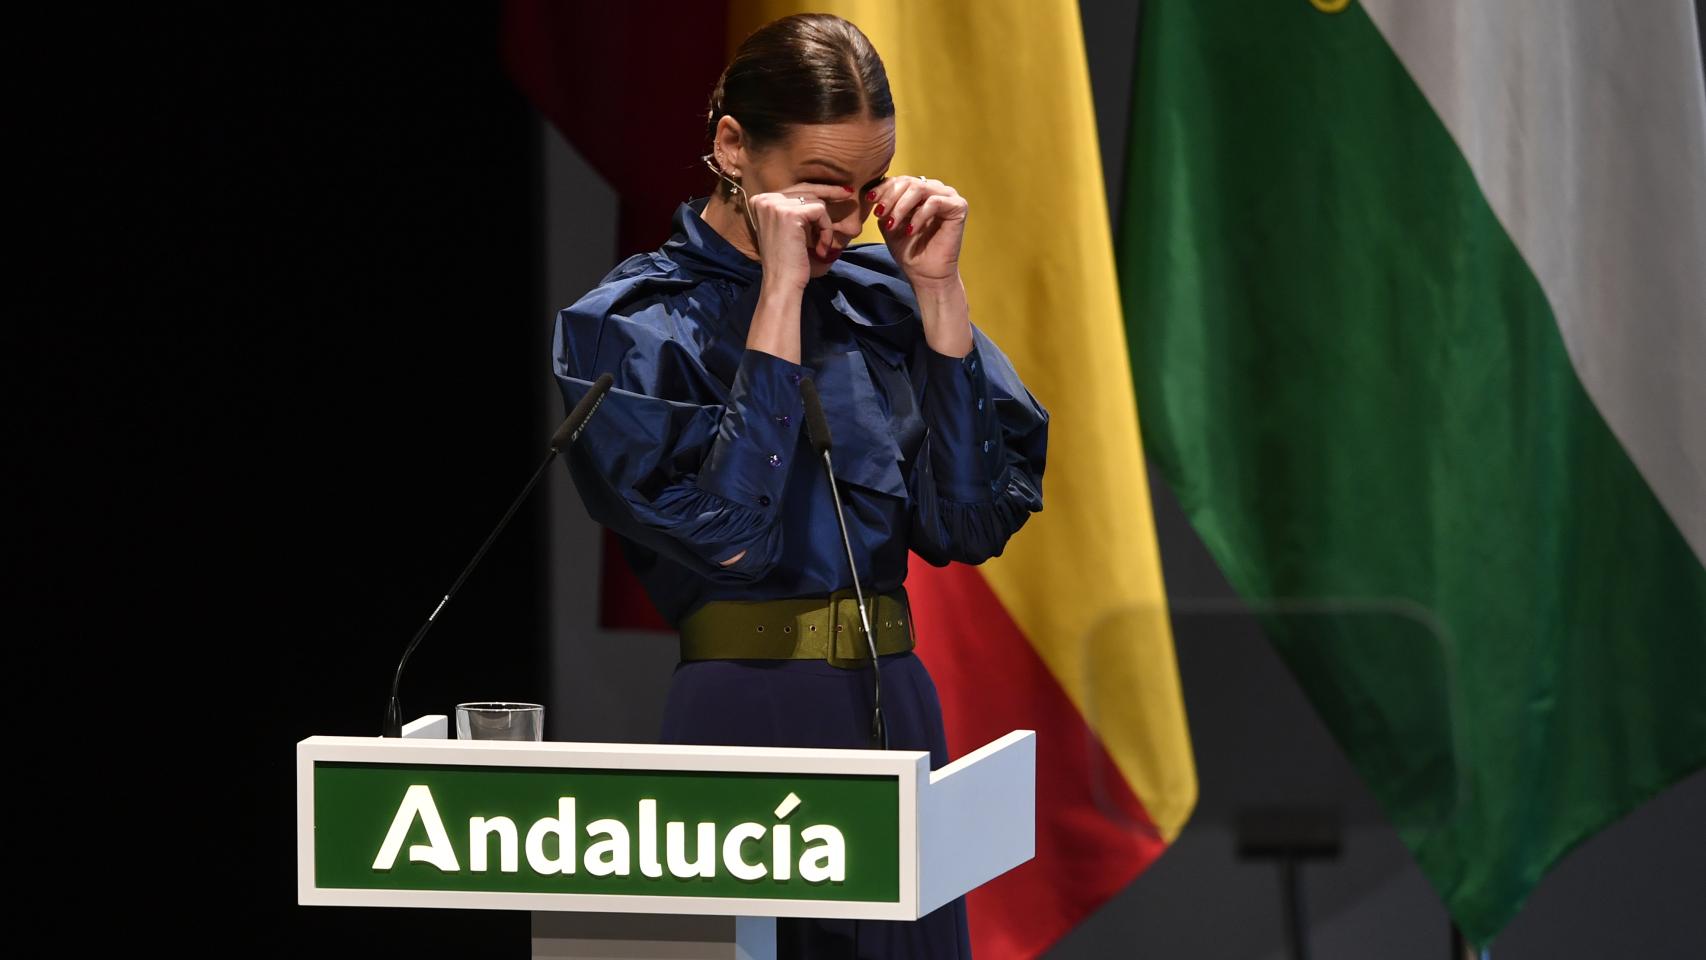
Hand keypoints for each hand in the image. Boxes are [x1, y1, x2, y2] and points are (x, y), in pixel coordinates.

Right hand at [747, 182, 855, 291]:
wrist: (782, 283)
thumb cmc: (788, 262)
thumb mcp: (790, 229)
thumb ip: (798, 210)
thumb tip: (825, 192)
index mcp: (760, 201)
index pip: (794, 189)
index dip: (817, 191)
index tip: (838, 191)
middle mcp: (764, 199)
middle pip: (805, 188)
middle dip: (829, 193)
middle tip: (848, 193)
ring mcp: (775, 205)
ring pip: (815, 201)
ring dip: (825, 225)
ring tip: (822, 247)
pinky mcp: (790, 214)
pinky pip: (820, 211)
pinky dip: (826, 230)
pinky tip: (821, 249)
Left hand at [870, 175, 966, 290]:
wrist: (925, 274)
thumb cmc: (909, 250)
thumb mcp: (889, 223)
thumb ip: (883, 205)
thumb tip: (871, 190)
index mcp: (919, 190)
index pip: (900, 180)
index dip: (883, 188)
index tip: (869, 200)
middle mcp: (935, 189)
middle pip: (908, 181)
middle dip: (890, 198)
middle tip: (880, 215)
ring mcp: (948, 196)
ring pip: (920, 188)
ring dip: (901, 206)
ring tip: (893, 224)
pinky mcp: (958, 207)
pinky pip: (934, 202)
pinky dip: (919, 215)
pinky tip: (911, 230)